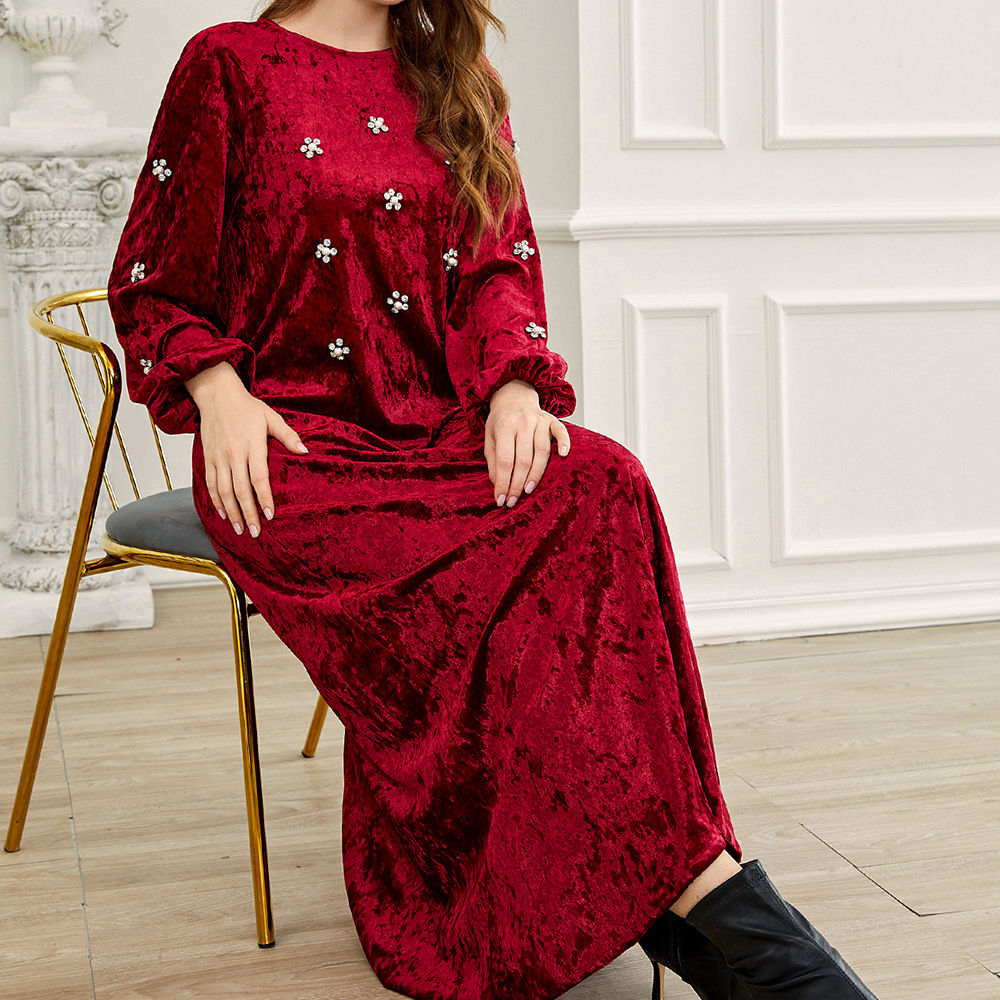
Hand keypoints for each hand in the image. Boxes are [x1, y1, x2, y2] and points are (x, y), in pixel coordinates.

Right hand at [184, 362, 307, 537]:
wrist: (215, 394)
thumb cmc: (247, 407)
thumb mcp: (271, 417)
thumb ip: (288, 436)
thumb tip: (305, 451)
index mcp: (252, 444)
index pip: (259, 477)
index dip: (264, 498)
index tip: (270, 516)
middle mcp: (233, 453)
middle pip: (240, 489)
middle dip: (248, 513)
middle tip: (254, 532)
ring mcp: (218, 456)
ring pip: (223, 490)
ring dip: (231, 512)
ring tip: (239, 529)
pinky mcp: (207, 457)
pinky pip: (210, 483)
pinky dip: (216, 501)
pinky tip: (224, 514)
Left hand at [485, 379, 569, 507]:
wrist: (513, 397)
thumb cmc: (501, 422)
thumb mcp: (490, 439)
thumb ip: (493, 461)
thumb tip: (498, 485)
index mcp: (504, 426)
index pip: (505, 461)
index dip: (504, 483)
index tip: (501, 499)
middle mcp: (523, 422)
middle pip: (523, 459)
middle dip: (518, 484)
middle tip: (513, 501)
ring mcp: (539, 420)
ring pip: (542, 452)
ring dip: (536, 474)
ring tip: (528, 490)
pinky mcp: (552, 420)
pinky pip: (561, 432)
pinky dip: (564, 443)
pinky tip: (563, 456)